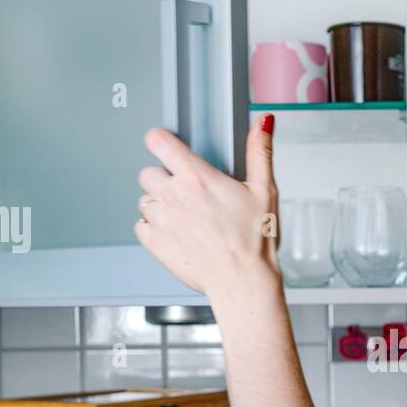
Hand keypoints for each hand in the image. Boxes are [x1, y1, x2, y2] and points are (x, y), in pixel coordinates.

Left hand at [135, 114, 279, 307]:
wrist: (243, 282)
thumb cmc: (255, 241)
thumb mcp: (264, 191)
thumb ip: (259, 152)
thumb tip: (263, 123)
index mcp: (197, 178)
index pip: (158, 142)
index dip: (161, 141)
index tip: (167, 147)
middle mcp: (173, 195)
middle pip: (148, 172)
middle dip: (164, 179)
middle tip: (187, 195)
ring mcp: (161, 220)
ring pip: (144, 200)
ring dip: (159, 206)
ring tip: (185, 218)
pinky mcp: (154, 243)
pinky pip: (141, 226)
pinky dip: (154, 229)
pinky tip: (176, 234)